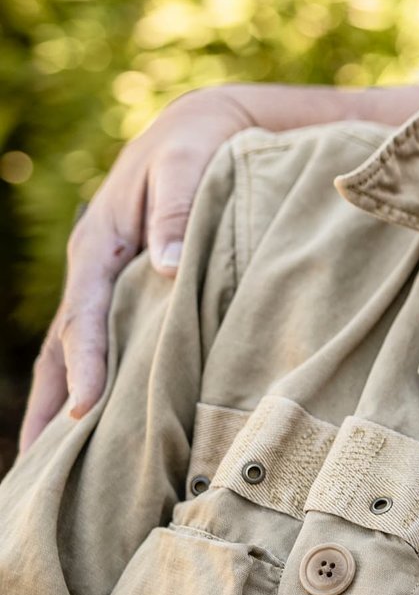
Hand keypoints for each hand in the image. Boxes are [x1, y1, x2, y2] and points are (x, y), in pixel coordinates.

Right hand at [19, 87, 257, 453]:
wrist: (204, 126)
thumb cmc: (201, 145)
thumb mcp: (189, 165)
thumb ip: (179, 212)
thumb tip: (168, 267)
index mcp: (100, 245)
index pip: (86, 317)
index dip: (86, 364)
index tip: (87, 409)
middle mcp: (94, 270)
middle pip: (62, 349)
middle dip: (51, 406)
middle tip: (39, 469)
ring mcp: (106, 282)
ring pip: (72, 353)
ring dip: (59, 404)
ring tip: (48, 467)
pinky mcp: (128, 290)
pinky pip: (101, 342)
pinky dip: (89, 381)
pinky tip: (94, 423)